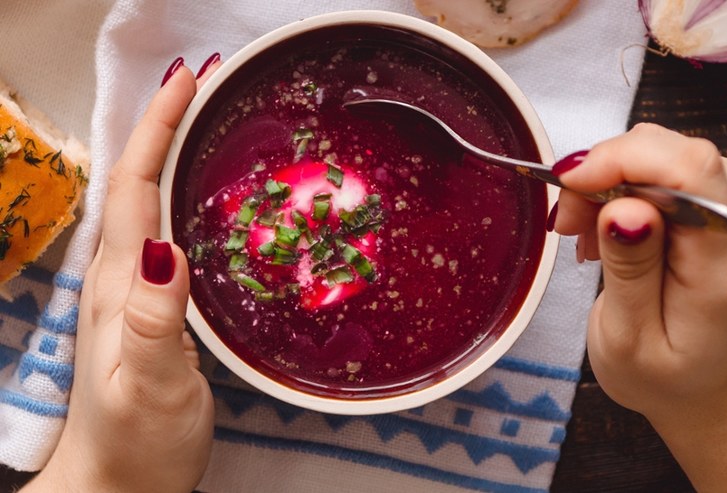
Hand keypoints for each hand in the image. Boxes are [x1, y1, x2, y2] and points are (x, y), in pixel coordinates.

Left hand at [23, 57, 220, 492]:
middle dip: (166, 126)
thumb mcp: (150, 387)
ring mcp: (136, 292)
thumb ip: (153, 322)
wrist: (119, 486)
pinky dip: (185, 198)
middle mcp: (122, 276)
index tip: (187, 81)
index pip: (135, 186)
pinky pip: (169, 233)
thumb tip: (165, 248)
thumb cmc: (138, 444)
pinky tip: (211, 199)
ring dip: (174, 155)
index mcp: (120, 283)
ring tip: (211, 123)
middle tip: (207, 87)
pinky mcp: (155, 308)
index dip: (156, 129)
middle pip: (139, 182)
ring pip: (152, 203)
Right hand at [553, 123, 726, 489]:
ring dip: (610, 183)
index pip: (689, 168)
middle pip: (669, 152)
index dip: (622, 158)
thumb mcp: (629, 339)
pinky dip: (625, 188)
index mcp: (724, 265)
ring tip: (588, 239)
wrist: (712, 385)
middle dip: (603, 173)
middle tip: (568, 224)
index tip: (569, 183)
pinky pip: (666, 166)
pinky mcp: (726, 200)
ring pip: (661, 153)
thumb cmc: (667, 373)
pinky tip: (612, 230)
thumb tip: (623, 207)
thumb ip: (629, 270)